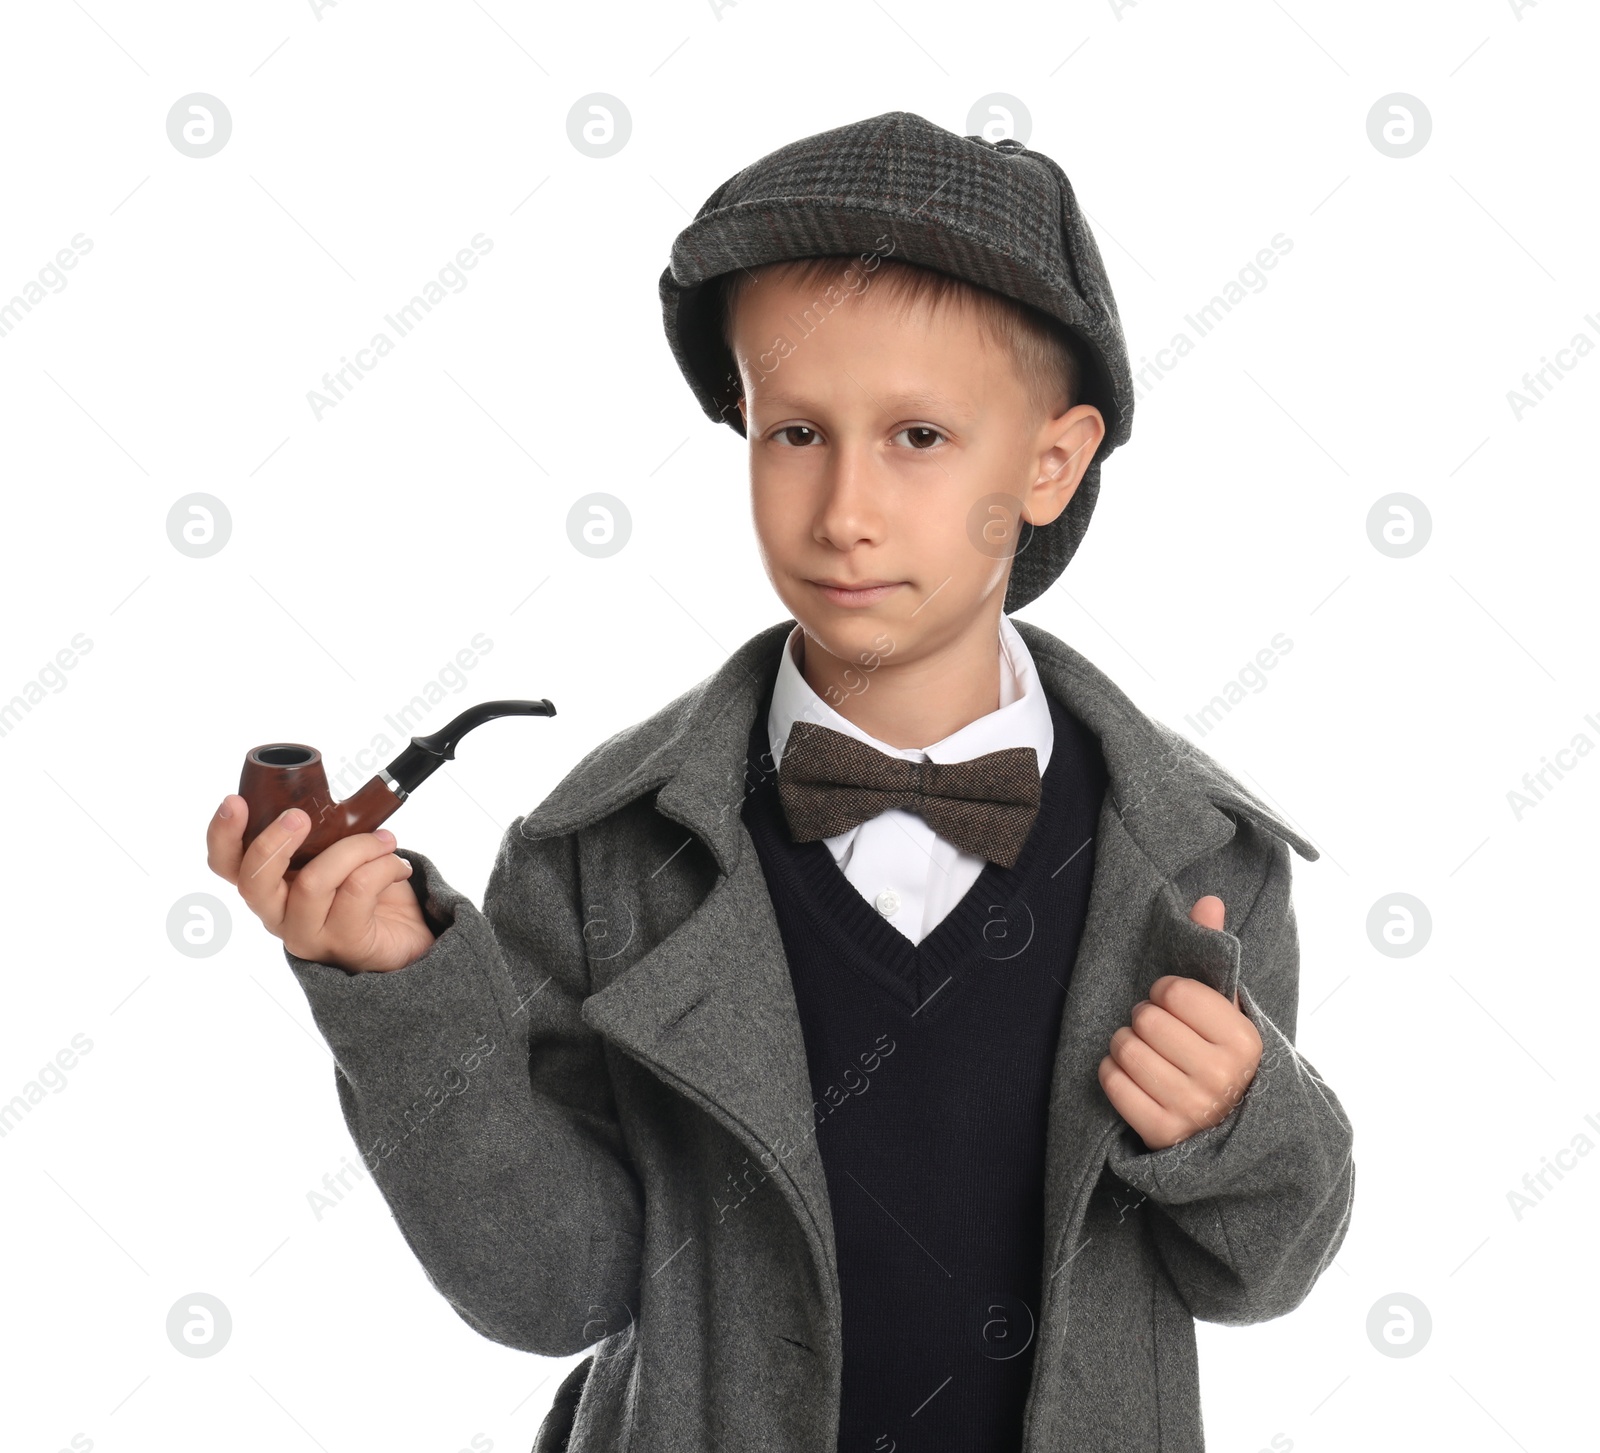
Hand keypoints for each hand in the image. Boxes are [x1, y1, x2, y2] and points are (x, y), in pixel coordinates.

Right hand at [206, 795, 436, 972]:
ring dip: (355, 848)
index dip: (223, 835)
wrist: (409, 937)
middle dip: (273, 843)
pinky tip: (398, 866)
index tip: (234, 802)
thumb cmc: (369, 891)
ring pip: (313, 882)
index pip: (227, 867)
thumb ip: (324, 831)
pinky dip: (383, 866)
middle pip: (253, 883)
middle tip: (300, 817)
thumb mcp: (339, 854)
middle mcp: (279, 915)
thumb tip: (325, 792)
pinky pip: (357, 890)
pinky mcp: (345, 943)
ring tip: (384, 840)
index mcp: (271, 887)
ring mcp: (309, 934)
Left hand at [1097, 895, 1262, 1150]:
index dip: (1165, 991)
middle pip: (1146, 1019)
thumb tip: (1207, 900)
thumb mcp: (1224, 1008)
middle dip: (1144, 1018)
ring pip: (1125, 1049)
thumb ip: (1212, 954)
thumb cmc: (1218, 1055)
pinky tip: (1131, 1075)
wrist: (1227, 1128)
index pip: (1175, 991)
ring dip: (1125, 1045)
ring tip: (1144, 1051)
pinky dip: (1112, 1072)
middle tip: (1156, 1030)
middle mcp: (1220, 1077)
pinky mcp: (1161, 1131)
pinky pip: (1112, 1082)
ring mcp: (1191, 1108)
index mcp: (1243, 1041)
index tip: (1173, 1003)